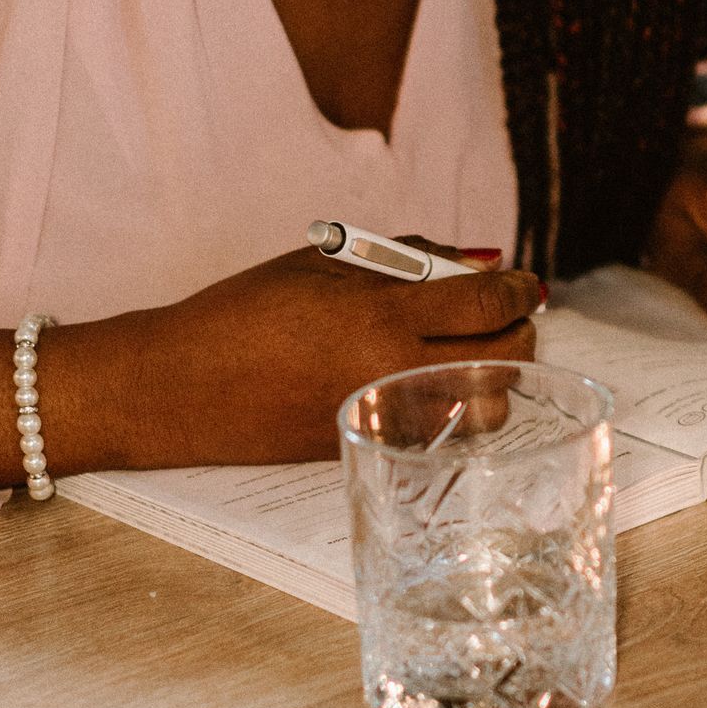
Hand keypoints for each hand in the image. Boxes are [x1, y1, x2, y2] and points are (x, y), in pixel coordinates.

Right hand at [0, 245, 540, 479]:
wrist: (181, 387)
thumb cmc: (246, 311)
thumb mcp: (325, 261)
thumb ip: (410, 258)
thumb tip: (480, 264)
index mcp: (380, 314)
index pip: (488, 304)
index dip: (520, 290)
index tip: (525, 283)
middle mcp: (392, 371)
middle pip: (504, 361)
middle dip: (520, 332)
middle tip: (512, 315)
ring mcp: (386, 418)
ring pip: (488, 410)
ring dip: (497, 377)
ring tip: (476, 350)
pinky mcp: (374, 449)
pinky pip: (447, 434)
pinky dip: (461, 408)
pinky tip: (439, 382)